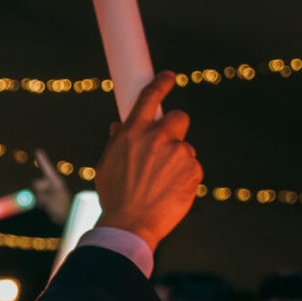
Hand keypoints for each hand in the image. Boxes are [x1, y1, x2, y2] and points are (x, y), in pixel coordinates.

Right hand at [32, 149, 71, 226]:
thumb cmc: (62, 208)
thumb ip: (39, 194)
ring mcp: (49, 191)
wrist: (68, 218)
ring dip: (39, 199)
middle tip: (48, 201)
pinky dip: (39, 202)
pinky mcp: (47, 198)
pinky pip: (38, 198)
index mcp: (55, 181)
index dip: (42, 160)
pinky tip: (47, 207)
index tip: (38, 150)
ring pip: (36, 192)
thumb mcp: (50, 200)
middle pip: (36, 183)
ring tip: (49, 206)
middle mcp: (51, 184)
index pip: (47, 168)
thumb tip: (33, 189)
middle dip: (38, 191)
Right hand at [93, 74, 200, 249]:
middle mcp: (157, 137)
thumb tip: (119, 127)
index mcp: (132, 131)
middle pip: (178, 117)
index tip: (169, 76)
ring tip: (160, 184)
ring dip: (177, 161)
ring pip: (184, 149)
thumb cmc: (115, 196)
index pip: (150, 96)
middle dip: (175, 128)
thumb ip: (117, 142)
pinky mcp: (193, 170)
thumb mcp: (107, 164)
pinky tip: (169, 192)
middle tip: (167, 147)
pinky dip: (184, 178)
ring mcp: (178, 153)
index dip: (162, 82)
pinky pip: (192, 168)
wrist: (130, 224)